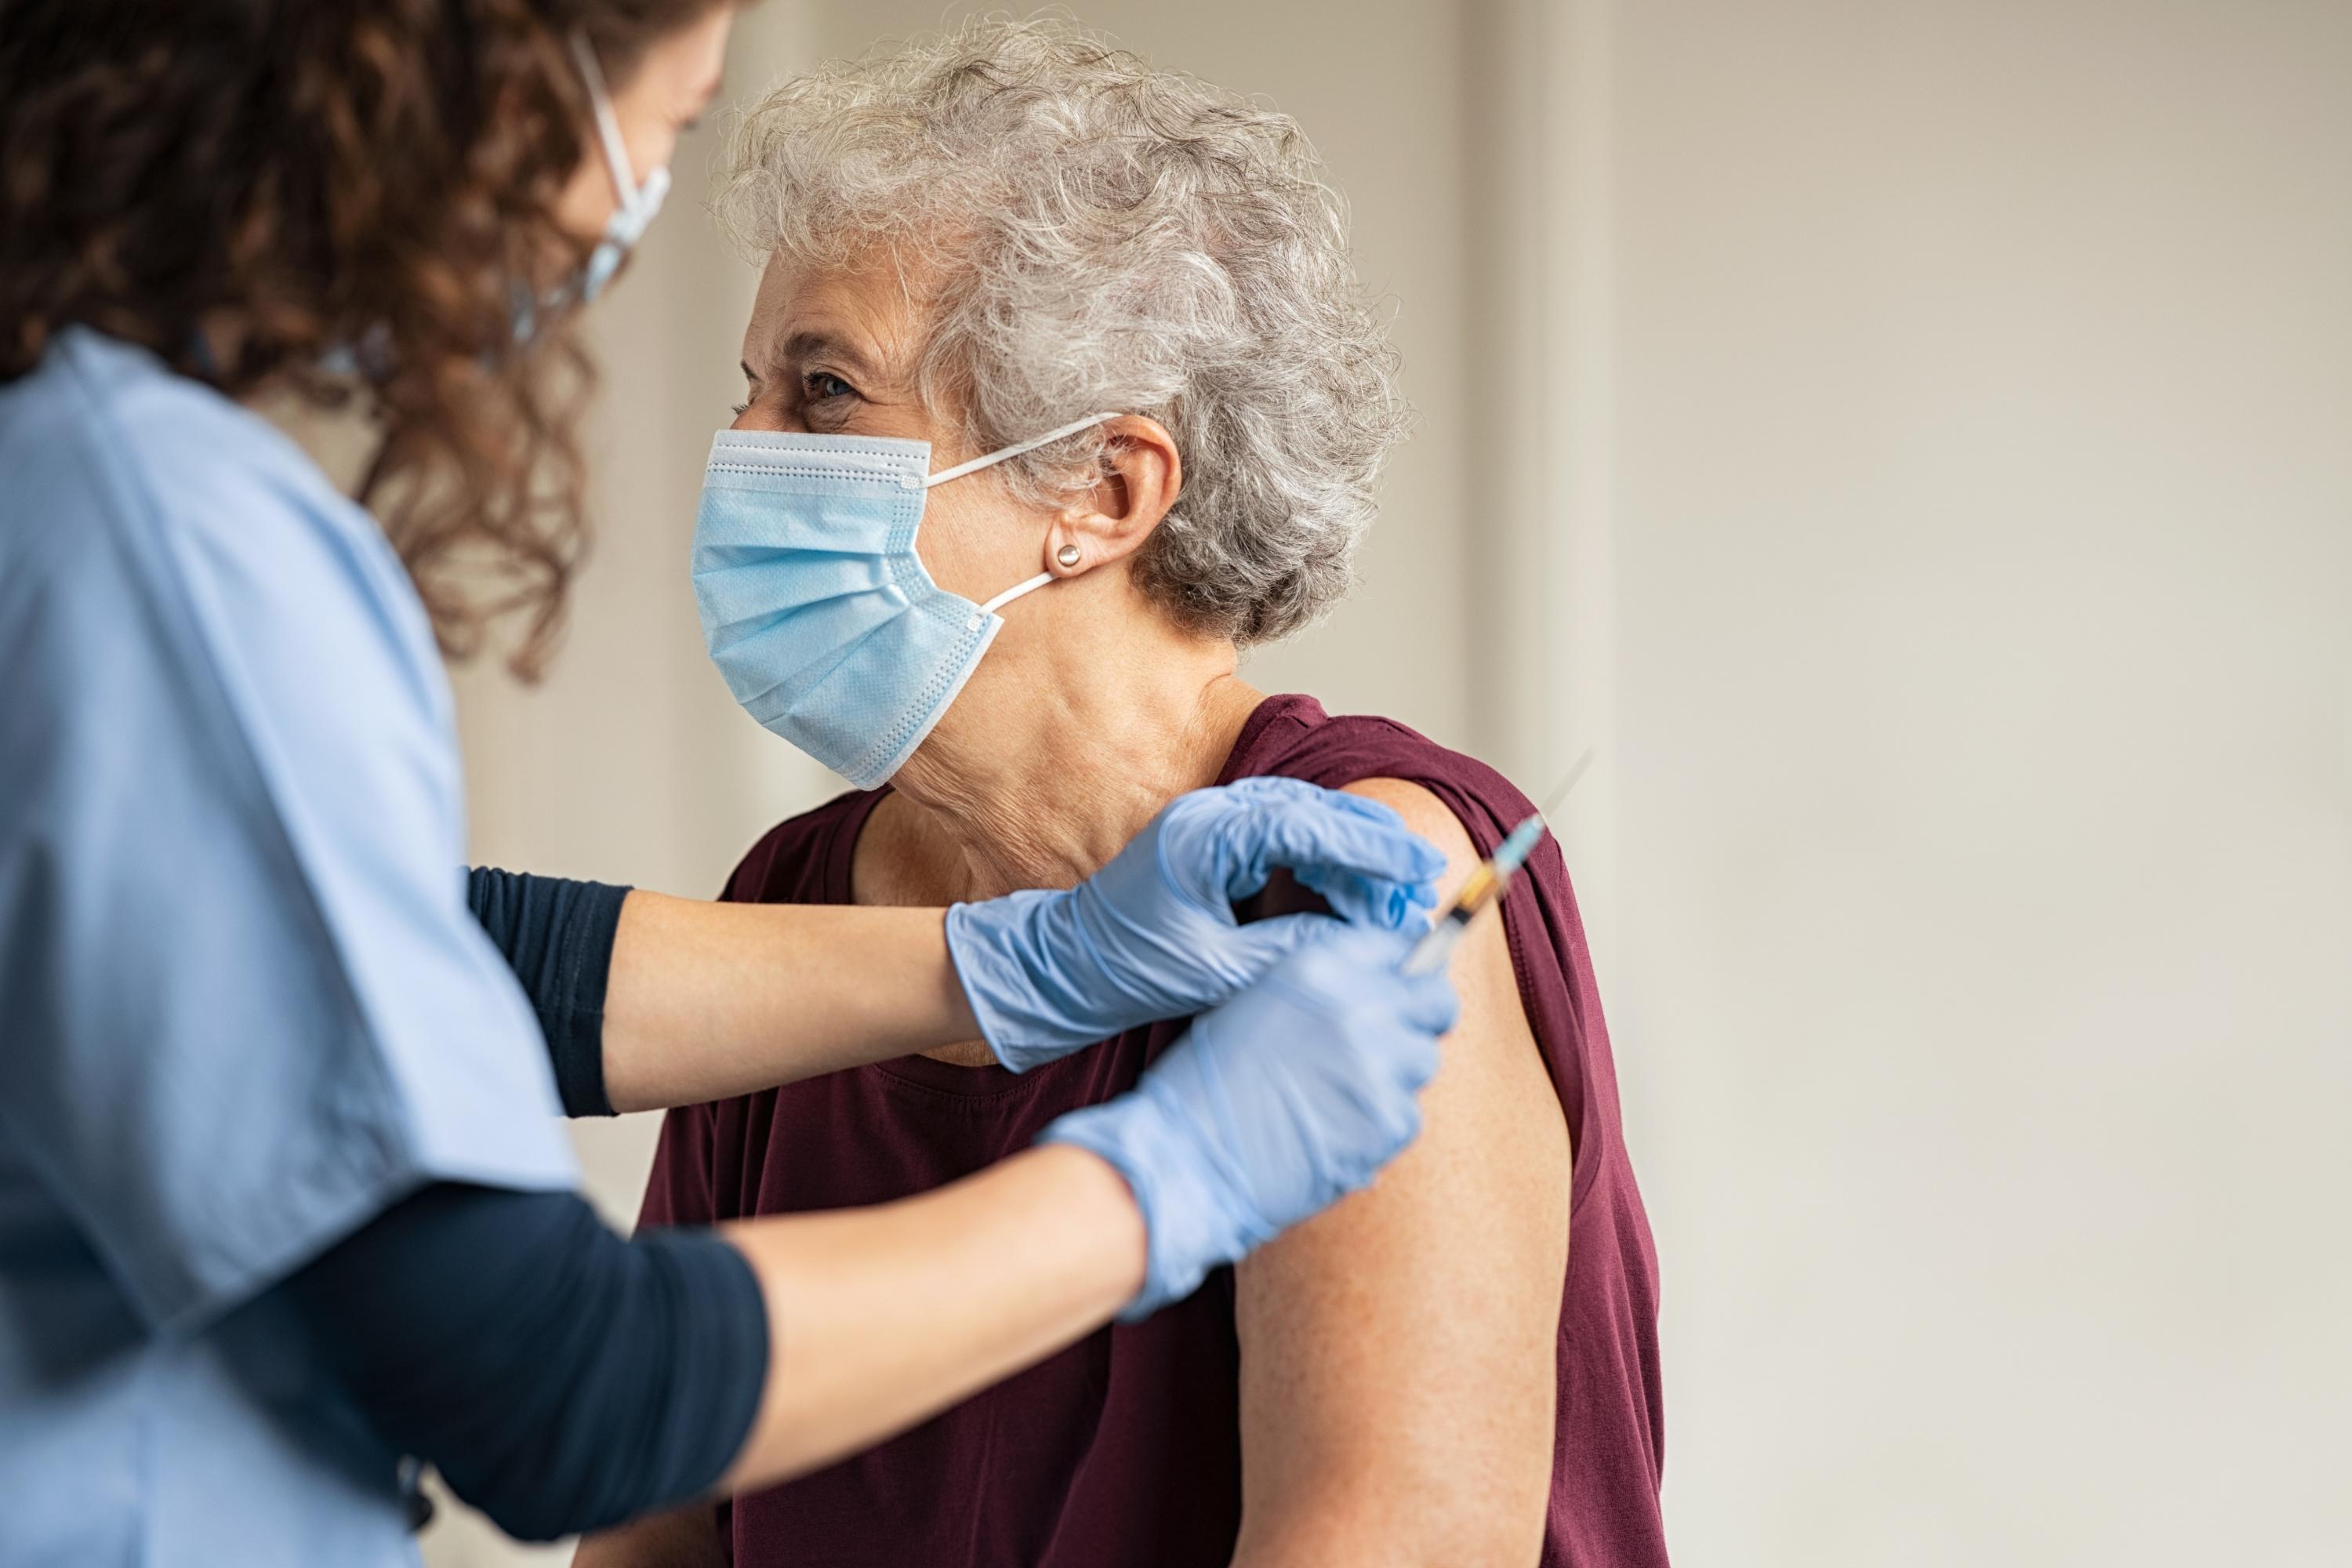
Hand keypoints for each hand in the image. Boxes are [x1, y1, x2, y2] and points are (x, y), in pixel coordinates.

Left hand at [945, 778, 1443, 1070]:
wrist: (1064, 967)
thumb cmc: (1126, 970)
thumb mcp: (1218, 972)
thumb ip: (1291, 952)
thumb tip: (1362, 945)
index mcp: (1204, 837)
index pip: (1307, 825)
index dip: (1371, 848)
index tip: (1418, 869)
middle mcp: (1208, 815)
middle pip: (1313, 812)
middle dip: (1373, 848)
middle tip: (1422, 882)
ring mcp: (1209, 823)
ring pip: (1303, 821)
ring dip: (1352, 854)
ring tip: (1397, 893)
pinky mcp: (1212, 842)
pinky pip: (1282, 837)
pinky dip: (1323, 861)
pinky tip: (1350, 893)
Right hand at [1039, 924, 1459, 1316]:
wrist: (1188, 1157)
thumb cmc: (1208, 1084)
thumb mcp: (1257, 1003)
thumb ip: (1322, 989)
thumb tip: (1379, 990)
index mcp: (1320, 967)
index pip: (1398, 949)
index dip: (1400, 974)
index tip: (1396, 993)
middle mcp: (1359, 1007)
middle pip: (1435, 1002)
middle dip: (1420, 1018)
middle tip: (1392, 1043)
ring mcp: (1381, 1066)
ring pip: (1423, 1062)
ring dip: (1395, 1076)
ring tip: (1339, 1097)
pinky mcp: (1390, 1122)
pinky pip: (1408, 1115)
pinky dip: (1379, 1126)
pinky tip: (1334, 1131)